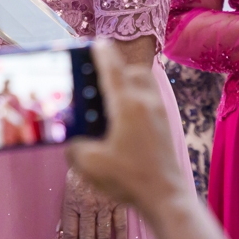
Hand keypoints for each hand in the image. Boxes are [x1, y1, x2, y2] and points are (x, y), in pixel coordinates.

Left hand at [59, 166, 127, 238]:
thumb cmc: (82, 171)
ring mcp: (104, 204)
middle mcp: (87, 205)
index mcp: (72, 202)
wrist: (100, 149)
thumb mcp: (68, 187)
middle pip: (87, 238)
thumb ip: (66, 210)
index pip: (70, 233)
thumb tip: (59, 231)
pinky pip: (120, 225)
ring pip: (103, 235)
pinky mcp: (120, 201)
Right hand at [67, 41, 187, 214]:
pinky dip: (137, 99)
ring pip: (145, 85)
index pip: (112, 69)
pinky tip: (123, 121)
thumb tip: (72, 142)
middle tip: (100, 77)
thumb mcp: (90, 165)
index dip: (102, 53)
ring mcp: (159, 115)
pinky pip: (150, 101)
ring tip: (111, 98)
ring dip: (130, 83)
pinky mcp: (164, 127)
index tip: (96, 42)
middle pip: (135, 72)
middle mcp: (146, 103)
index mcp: (127, 105)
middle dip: (118, 69)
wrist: (167, 197)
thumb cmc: (130, 178)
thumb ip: (75, 148)